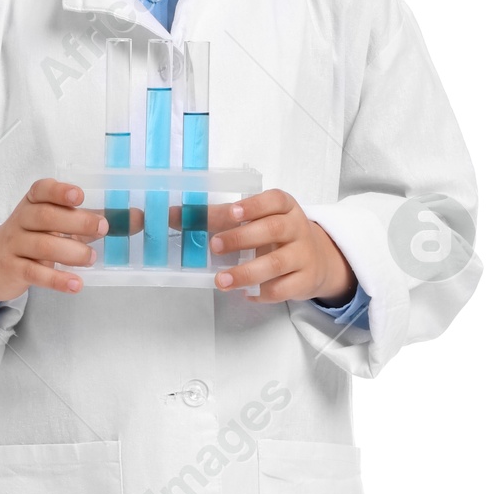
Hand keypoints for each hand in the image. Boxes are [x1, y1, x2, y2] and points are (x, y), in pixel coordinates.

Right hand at [0, 180, 109, 307]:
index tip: (79, 196)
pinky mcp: (12, 269)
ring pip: (41, 246)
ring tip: (91, 259)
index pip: (41, 190)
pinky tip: (76, 284)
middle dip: (76, 222)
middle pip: (45, 217)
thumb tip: (137, 218)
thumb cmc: (31, 239)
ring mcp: (14, 245)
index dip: (59, 192)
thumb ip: (92, 221)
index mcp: (32, 203)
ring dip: (70, 252)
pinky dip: (57, 280)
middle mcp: (21, 221)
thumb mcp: (56, 225)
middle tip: (102, 229)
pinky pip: (34, 274)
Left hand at [207, 190, 354, 303]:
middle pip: (273, 230)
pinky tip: (245, 293)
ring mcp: (303, 255)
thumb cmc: (278, 237)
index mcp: (285, 207)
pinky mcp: (305, 281)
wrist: (318, 261)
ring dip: (245, 272)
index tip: (233, 212)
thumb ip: (220, 217)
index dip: (254, 205)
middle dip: (241, 238)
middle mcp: (297, 228)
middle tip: (215, 245)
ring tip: (221, 280)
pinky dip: (260, 292)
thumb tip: (175, 215)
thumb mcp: (257, 221)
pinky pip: (281, 289)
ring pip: (276, 263)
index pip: (274, 200)